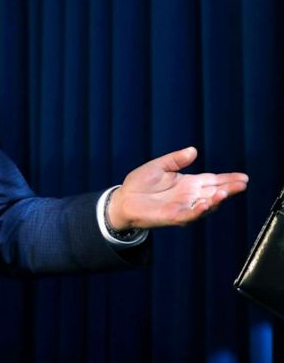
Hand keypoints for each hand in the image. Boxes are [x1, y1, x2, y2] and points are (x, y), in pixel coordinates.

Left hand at [108, 146, 248, 229]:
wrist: (123, 199)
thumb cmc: (140, 183)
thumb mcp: (158, 166)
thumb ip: (175, 159)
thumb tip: (193, 150)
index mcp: (188, 183)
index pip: (213, 180)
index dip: (228, 179)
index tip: (243, 177)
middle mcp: (190, 196)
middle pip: (214, 192)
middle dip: (229, 188)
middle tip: (243, 183)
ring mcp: (183, 207)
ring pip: (206, 205)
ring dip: (216, 199)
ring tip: (226, 192)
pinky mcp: (173, 216)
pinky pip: (189, 215)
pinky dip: (198, 210)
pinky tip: (205, 204)